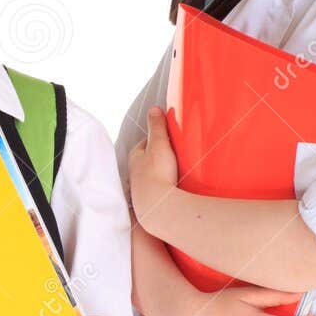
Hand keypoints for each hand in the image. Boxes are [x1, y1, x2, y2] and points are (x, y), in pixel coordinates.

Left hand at [128, 105, 179, 225]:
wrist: (158, 207)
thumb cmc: (157, 174)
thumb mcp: (159, 144)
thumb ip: (157, 126)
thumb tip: (154, 108)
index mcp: (135, 156)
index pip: (148, 142)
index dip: (160, 138)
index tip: (173, 137)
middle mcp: (135, 172)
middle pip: (150, 159)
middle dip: (162, 156)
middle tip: (179, 155)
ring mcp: (142, 187)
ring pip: (154, 175)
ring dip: (164, 172)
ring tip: (180, 172)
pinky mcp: (150, 200)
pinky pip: (160, 189)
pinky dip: (166, 186)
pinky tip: (176, 189)